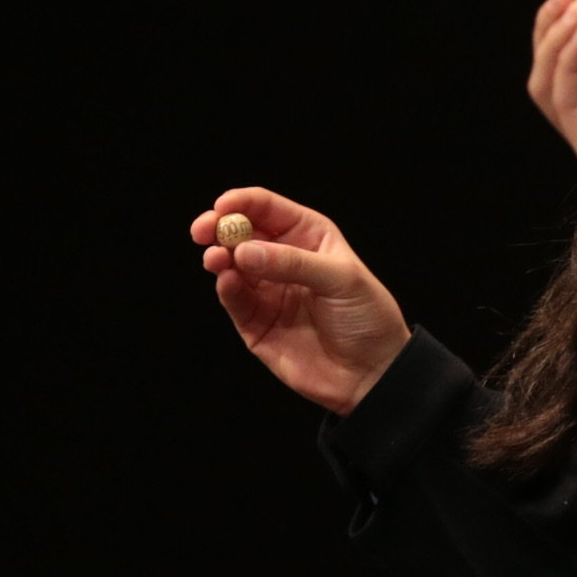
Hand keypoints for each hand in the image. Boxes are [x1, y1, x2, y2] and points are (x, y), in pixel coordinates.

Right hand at [192, 186, 411, 413]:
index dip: (242, 202)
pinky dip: (226, 288)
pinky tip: (227, 281)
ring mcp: (267, 291)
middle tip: (203, 230)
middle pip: (241, 233)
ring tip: (216, 258)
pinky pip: (234, 300)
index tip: (222, 206)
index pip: (267, 209)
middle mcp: (282, 259)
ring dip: (219, 258)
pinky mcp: (256, 323)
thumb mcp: (341, 279)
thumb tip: (244, 251)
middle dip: (219, 227)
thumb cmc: (367, 316)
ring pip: (232, 265)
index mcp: (307, 236)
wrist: (372, 373)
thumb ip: (293, 263)